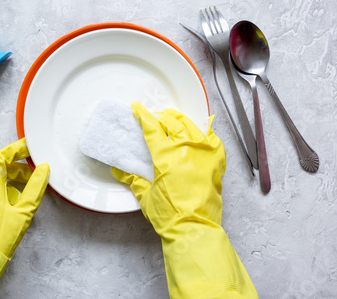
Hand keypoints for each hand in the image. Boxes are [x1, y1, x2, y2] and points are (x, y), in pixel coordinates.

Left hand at [0, 137, 49, 257]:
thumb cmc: (0, 239)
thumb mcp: (24, 212)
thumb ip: (35, 187)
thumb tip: (43, 169)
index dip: (14, 150)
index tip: (27, 149)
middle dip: (14, 170)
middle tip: (31, 175)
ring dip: (5, 184)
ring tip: (21, 197)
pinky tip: (5, 211)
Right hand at [113, 102, 257, 297]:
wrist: (193, 228)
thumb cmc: (169, 215)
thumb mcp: (145, 195)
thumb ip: (133, 179)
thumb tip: (119, 171)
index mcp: (166, 155)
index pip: (151, 128)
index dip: (143, 115)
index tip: (137, 108)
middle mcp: (186, 149)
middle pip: (172, 123)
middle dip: (162, 117)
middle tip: (156, 116)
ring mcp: (204, 154)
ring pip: (192, 127)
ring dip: (181, 120)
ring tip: (174, 118)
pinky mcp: (216, 162)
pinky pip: (213, 140)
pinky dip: (206, 133)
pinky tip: (201, 132)